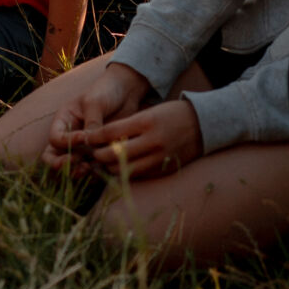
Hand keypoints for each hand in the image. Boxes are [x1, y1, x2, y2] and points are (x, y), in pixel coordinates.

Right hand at [41, 62, 151, 172]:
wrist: (127, 92)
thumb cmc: (106, 91)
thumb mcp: (95, 102)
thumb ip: (91, 123)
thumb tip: (90, 144)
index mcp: (63, 121)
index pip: (55, 138)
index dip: (65, 142)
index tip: (82, 138)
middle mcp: (69, 137)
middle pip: (54, 157)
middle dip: (62, 165)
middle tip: (77, 163)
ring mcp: (84, 147)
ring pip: (71, 167)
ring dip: (77, 172)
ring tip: (89, 169)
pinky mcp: (99, 154)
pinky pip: (91, 169)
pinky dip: (94, 174)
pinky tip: (103, 171)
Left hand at [81, 99, 202, 179]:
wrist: (204, 125)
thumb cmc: (172, 114)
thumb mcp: (148, 112)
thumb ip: (126, 125)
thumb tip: (99, 137)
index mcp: (146, 122)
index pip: (110, 133)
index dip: (93, 138)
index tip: (84, 138)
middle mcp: (152, 142)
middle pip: (112, 154)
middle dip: (97, 155)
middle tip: (90, 152)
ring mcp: (159, 158)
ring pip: (122, 170)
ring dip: (109, 167)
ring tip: (102, 161)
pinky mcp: (164, 170)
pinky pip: (137, 176)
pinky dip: (125, 172)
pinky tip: (119, 167)